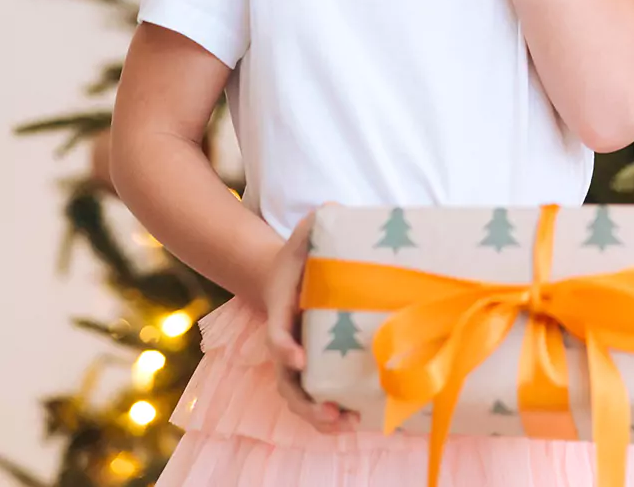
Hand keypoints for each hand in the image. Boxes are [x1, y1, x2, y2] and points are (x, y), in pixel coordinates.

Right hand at [264, 208, 358, 434]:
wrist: (293, 276)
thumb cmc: (300, 254)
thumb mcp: (305, 234)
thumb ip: (316, 222)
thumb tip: (332, 209)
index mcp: (281, 311)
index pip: (276, 335)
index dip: (284, 348)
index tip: (299, 359)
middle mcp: (287, 343)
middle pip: (286, 382)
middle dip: (304, 401)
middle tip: (327, 410)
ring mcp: (300, 360)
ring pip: (301, 399)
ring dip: (319, 417)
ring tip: (347, 425)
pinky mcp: (316, 369)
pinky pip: (318, 398)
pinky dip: (331, 415)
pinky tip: (357, 421)